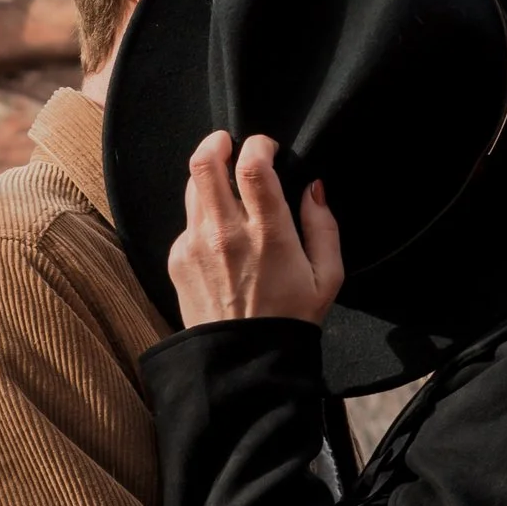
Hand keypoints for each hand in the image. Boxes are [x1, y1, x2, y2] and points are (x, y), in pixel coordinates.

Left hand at [169, 130, 344, 328]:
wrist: (244, 362)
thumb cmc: (290, 319)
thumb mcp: (328, 276)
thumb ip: (323, 225)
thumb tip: (313, 188)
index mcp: (268, 234)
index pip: (252, 166)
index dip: (258, 145)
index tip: (266, 147)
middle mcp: (226, 234)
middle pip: (206, 164)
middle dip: (216, 143)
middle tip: (228, 143)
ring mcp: (196, 245)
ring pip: (192, 188)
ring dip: (208, 177)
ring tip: (225, 185)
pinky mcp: (178, 259)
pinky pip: (188, 222)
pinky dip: (203, 217)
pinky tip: (219, 236)